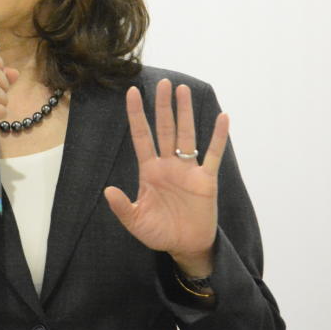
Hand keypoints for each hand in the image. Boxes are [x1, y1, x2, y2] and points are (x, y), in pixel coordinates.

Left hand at [104, 79, 229, 275]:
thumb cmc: (159, 232)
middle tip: (163, 82)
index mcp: (150, 171)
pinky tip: (223, 118)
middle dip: (163, 105)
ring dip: (185, 113)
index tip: (132, 92)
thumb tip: (107, 191)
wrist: (185, 247)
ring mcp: (188, 170)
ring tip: (183, 89)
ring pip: (186, 135)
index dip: (136, 115)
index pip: (142, 136)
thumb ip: (122, 207)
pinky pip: (214, 154)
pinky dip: (219, 137)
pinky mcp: (206, 180)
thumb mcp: (136, 222)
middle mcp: (168, 165)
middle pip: (165, 128)